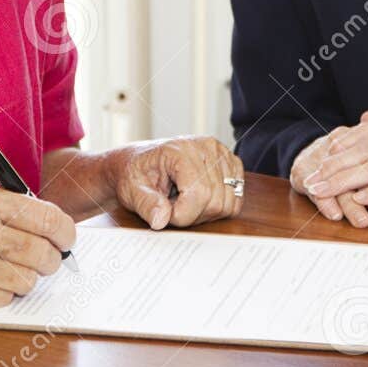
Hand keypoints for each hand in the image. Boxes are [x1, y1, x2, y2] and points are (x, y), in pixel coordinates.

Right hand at [0, 186, 76, 311]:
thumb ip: (10, 210)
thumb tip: (54, 229)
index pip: (47, 218)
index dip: (65, 233)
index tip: (67, 239)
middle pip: (42, 253)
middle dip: (51, 260)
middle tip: (46, 260)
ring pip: (26, 280)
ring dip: (25, 279)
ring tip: (8, 270)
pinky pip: (2, 299)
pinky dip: (1, 294)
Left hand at [106, 137, 244, 228]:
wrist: (139, 161)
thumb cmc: (136, 174)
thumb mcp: (131, 190)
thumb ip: (145, 204)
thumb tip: (161, 219)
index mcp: (180, 150)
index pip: (199, 193)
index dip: (182, 215)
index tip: (165, 214)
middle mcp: (205, 147)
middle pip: (216, 201)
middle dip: (193, 216)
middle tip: (172, 209)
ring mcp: (220, 153)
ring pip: (229, 202)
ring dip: (206, 212)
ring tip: (185, 203)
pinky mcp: (229, 162)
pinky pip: (236, 197)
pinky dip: (219, 206)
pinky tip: (199, 199)